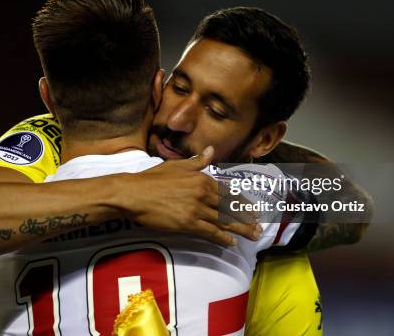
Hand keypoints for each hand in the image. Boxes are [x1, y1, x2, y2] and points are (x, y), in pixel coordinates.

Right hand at [116, 146, 261, 246]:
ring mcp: (196, 209)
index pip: (228, 192)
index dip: (242, 202)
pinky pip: (210, 232)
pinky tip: (231, 242)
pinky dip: (222, 237)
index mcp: (202, 178)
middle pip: (230, 207)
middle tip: (259, 226)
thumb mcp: (176, 165)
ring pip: (224, 220)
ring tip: (253, 235)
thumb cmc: (152, 179)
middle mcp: (203, 193)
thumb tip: (210, 150)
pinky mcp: (188, 223)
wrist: (134, 193)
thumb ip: (197, 161)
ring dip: (241, 229)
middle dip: (247, 218)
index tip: (253, 209)